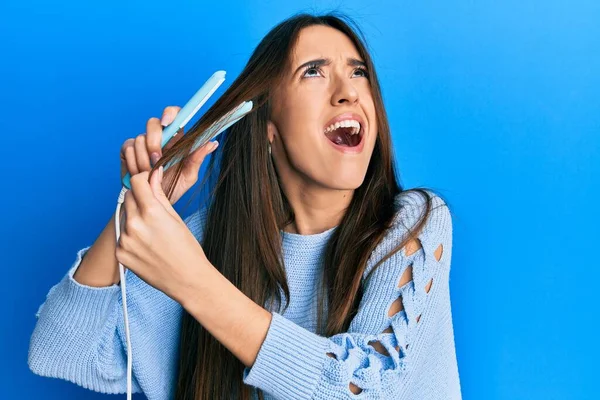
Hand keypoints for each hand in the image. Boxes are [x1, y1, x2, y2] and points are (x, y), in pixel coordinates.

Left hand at [116, 168, 209, 303]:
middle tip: (154, 211)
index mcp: (151, 212)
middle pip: (128, 197)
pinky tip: (147, 245)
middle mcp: (134, 224)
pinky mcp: (120, 254)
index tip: (148, 183)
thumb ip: (159, 194)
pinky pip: (122, 235)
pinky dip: (131, 236)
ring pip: (124, 216)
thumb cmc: (187, 249)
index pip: (136, 182)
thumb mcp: (175, 217)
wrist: (187, 280)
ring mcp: (125, 240)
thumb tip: (154, 173)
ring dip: (134, 217)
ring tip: (153, 232)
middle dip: (139, 198)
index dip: (143, 179)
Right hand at [119, 105, 218, 204]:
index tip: (167, 122)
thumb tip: (212, 143)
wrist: (153, 202)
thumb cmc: (173, 187)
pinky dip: (133, 162)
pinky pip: (128, 148)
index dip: (169, 114)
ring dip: (144, 159)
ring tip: (150, 174)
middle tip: (157, 160)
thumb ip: (197, 158)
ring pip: (139, 139)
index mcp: (176, 138)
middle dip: (154, 141)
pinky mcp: (128, 150)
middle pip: (152, 123)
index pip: (174, 115)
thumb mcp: (189, 175)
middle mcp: (159, 137)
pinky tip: (139, 173)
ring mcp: (142, 142)